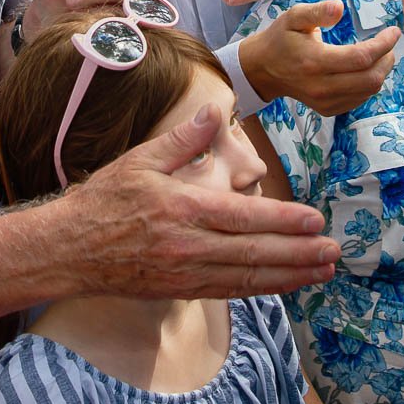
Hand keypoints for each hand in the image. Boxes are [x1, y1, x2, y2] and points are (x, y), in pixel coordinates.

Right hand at [64, 105, 338, 296]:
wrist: (67, 249)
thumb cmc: (103, 200)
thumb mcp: (140, 159)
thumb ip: (182, 139)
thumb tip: (214, 110)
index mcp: (183, 209)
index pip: (245, 218)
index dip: (285, 221)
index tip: (316, 221)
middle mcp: (189, 246)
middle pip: (255, 253)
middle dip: (300, 254)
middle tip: (335, 251)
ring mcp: (186, 273)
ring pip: (248, 278)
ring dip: (290, 276)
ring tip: (323, 271)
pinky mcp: (181, 290)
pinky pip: (230, 292)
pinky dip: (262, 290)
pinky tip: (285, 285)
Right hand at [237, 0, 399, 113]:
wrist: (264, 69)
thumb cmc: (281, 38)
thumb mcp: (294, 17)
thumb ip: (317, 12)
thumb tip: (340, 7)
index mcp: (314, 61)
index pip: (361, 58)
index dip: (383, 44)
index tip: (393, 31)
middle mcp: (321, 86)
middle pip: (370, 79)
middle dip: (387, 60)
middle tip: (388, 44)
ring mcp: (325, 101)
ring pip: (368, 91)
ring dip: (381, 71)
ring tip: (379, 54)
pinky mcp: (328, 109)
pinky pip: (359, 99)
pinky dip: (369, 83)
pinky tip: (364, 69)